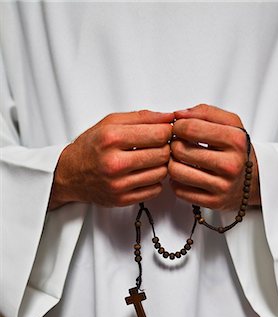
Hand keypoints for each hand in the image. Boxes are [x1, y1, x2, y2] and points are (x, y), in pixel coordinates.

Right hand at [49, 110, 173, 209]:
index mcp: (111, 138)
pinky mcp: (122, 199)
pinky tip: (144, 173)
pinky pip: (155, 190)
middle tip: (158, 145)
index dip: (167, 131)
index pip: (158, 134)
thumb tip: (169, 117)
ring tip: (150, 159)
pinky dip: (155, 181)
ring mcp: (118, 184)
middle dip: (165, 147)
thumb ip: (141, 117)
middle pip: (162, 154)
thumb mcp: (110, 123)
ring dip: (161, 165)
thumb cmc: (90, 147)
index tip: (164, 131)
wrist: (70, 174)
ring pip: (161, 173)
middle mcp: (114, 162)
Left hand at [168, 104, 260, 210]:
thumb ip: (205, 112)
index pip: (190, 128)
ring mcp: (222, 186)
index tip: (179, 128)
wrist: (254, 180)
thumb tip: (178, 114)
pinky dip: (176, 181)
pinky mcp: (213, 202)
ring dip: (172, 163)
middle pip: (180, 150)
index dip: (177, 126)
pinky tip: (185, 174)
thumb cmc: (237, 150)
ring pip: (176, 172)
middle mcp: (230, 165)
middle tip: (179, 144)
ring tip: (180, 159)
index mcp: (235, 141)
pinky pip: (179, 190)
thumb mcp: (230, 123)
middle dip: (174, 144)